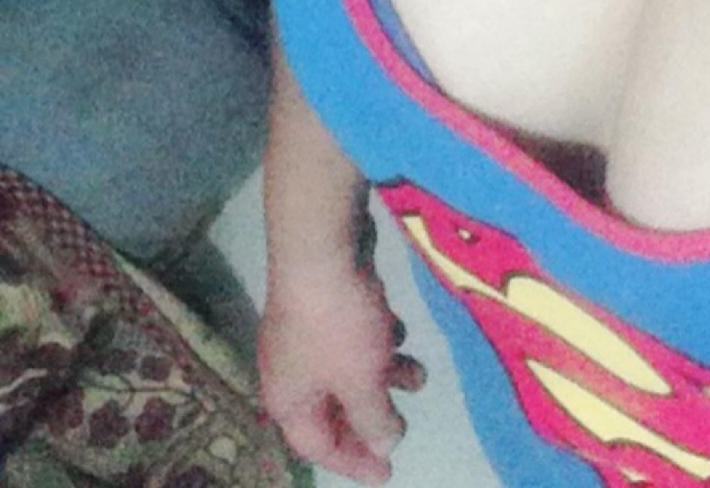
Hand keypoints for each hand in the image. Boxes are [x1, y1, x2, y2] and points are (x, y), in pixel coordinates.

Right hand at [258, 257, 425, 483]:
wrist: (322, 246)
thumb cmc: (337, 325)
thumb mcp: (362, 381)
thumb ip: (374, 419)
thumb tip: (385, 446)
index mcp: (289, 400)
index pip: (318, 446)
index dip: (354, 463)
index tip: (387, 475)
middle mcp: (291, 369)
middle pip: (331, 408)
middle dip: (371, 417)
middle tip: (404, 429)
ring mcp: (305, 331)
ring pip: (346, 367)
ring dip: (383, 374)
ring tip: (420, 377)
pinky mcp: (323, 300)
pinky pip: (351, 334)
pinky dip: (377, 340)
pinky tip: (401, 332)